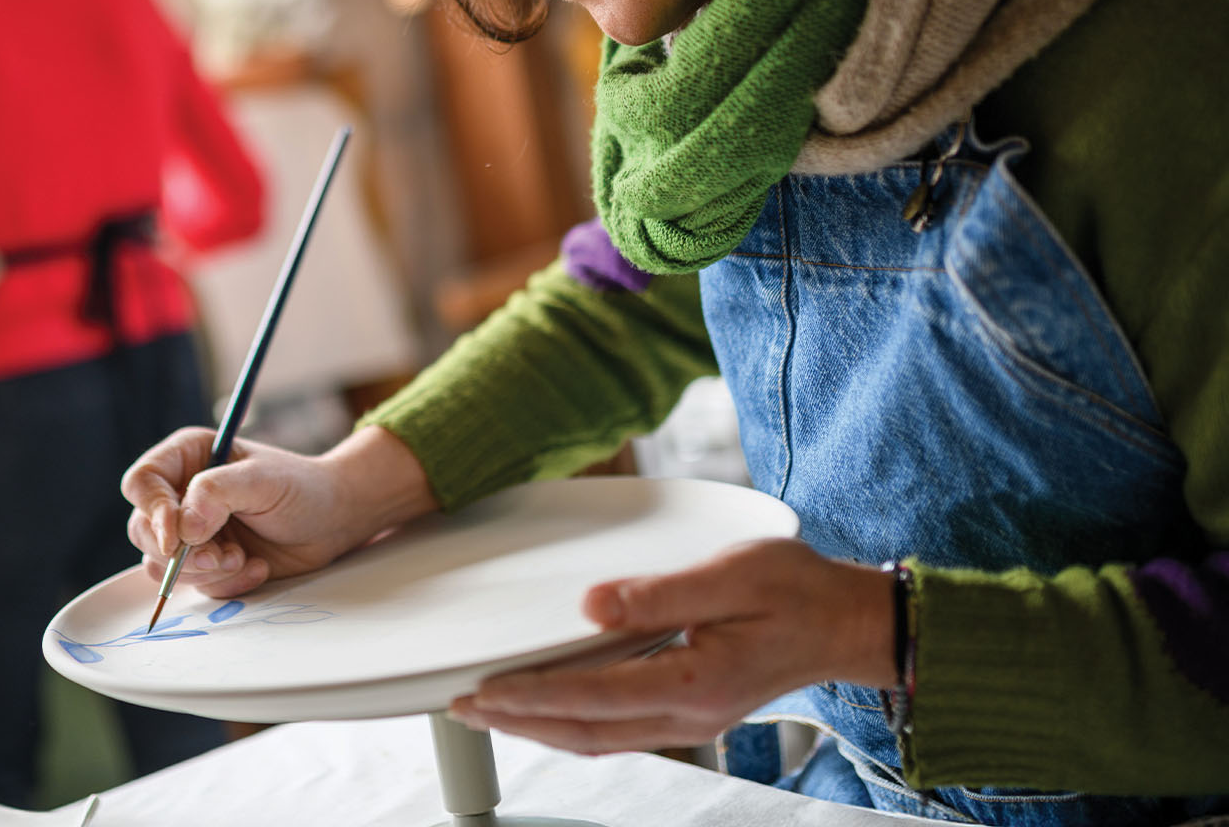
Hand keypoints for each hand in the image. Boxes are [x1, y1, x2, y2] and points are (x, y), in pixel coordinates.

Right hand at [121, 425, 437, 597]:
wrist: (332, 521)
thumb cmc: (301, 488)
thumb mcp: (262, 480)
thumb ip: (217, 493)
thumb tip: (183, 527)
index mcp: (187, 458)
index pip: (142, 483)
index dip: (152, 511)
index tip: (176, 537)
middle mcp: (180, 494)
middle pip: (142, 529)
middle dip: (181, 552)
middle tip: (223, 555)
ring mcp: (191, 532)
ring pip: (161, 563)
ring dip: (204, 571)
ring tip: (244, 559)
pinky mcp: (205, 563)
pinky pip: (193, 585)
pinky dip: (224, 584)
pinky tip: (256, 568)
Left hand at [449, 538, 894, 753]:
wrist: (848, 623)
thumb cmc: (798, 590)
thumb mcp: (733, 573)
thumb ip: (662, 593)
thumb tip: (594, 605)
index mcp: (697, 681)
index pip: (595, 697)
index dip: (533, 697)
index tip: (484, 691)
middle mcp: (690, 713)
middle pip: (586, 732)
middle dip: (520, 723)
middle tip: (463, 707)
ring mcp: (691, 719)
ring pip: (600, 738)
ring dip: (541, 728)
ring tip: (490, 711)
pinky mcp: (691, 711)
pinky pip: (618, 729)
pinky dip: (573, 723)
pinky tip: (549, 709)